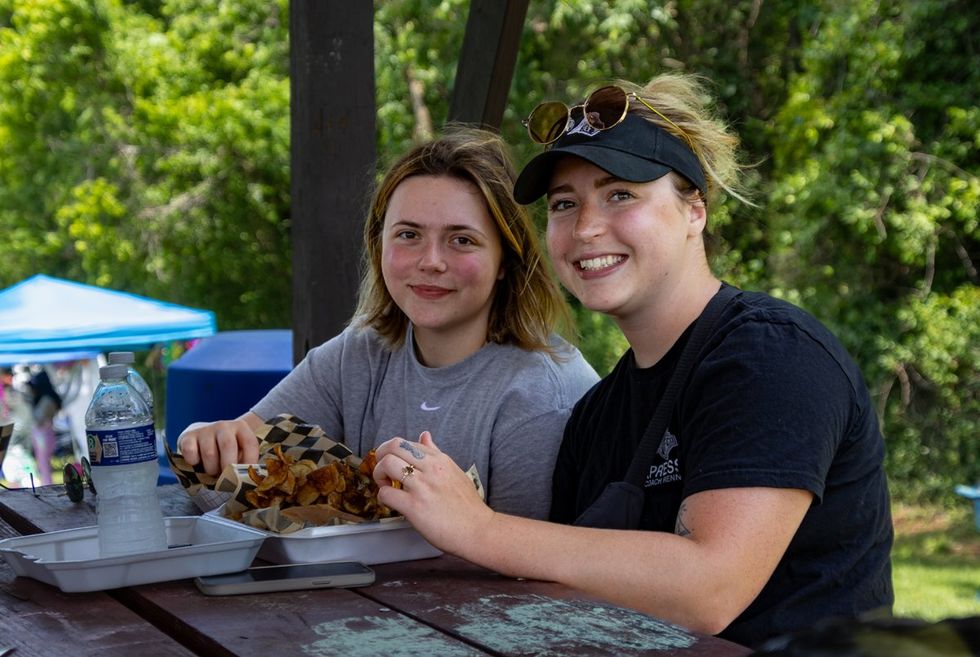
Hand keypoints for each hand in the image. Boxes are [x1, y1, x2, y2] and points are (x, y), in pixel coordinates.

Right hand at [176, 412, 261, 474]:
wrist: (201, 436)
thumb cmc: (223, 451)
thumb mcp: (238, 452)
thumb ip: (243, 463)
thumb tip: (246, 481)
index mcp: (241, 428)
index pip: (250, 443)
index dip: (249, 462)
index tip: (245, 476)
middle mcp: (223, 426)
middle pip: (228, 446)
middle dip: (227, 467)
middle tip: (225, 478)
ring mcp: (205, 430)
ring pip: (209, 453)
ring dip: (211, 469)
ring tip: (212, 471)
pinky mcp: (188, 436)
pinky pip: (191, 452)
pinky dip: (194, 462)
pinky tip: (197, 463)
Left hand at [373, 431, 493, 555]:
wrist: (478, 530)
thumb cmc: (467, 506)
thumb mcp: (454, 471)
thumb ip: (436, 454)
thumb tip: (425, 435)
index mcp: (439, 460)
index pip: (406, 443)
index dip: (392, 451)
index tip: (391, 463)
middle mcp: (430, 469)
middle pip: (393, 447)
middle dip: (380, 456)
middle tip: (382, 470)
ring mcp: (422, 487)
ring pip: (387, 465)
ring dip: (379, 474)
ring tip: (386, 485)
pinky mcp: (415, 507)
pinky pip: (387, 493)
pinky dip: (383, 496)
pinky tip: (391, 502)